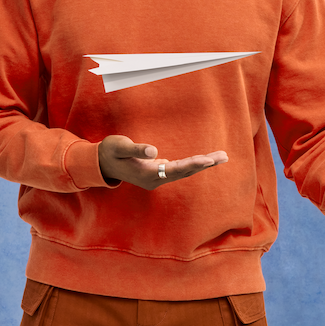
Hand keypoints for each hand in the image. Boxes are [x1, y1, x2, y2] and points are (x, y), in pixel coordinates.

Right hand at [97, 134, 227, 189]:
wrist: (101, 163)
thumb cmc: (109, 151)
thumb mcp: (120, 146)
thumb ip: (136, 149)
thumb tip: (154, 151)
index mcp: (148, 174)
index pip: (176, 169)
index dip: (193, 164)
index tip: (208, 160)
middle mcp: (155, 179)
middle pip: (185, 171)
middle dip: (205, 164)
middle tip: (224, 156)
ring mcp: (156, 177)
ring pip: (184, 171)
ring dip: (202, 164)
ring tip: (220, 157)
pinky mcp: (157, 172)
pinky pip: (179, 169)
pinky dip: (193, 164)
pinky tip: (203, 161)